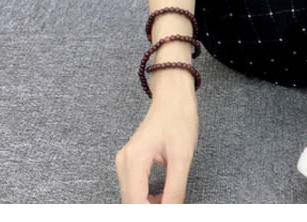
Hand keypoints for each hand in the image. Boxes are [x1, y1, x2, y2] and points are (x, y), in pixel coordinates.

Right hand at [115, 77, 198, 202]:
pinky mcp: (130, 161)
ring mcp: (124, 161)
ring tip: (170, 204)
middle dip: (149, 211)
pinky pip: (133, 189)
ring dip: (148, 206)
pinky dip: (146, 198)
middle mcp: (124, 162)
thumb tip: (171, 212)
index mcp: (134, 159)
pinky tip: (162, 197)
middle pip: (130, 202)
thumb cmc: (179, 118)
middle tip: (172, 208)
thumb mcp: (182, 155)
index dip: (151, 214)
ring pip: (131, 198)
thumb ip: (176, 188)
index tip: (170, 213)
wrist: (173, 97)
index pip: (136, 202)